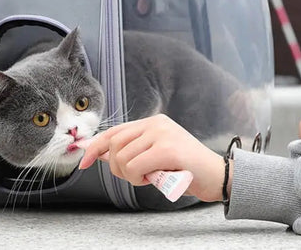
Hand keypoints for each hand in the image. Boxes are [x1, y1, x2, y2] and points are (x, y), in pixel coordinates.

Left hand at [79, 114, 230, 202]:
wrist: (216, 176)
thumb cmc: (184, 168)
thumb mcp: (154, 156)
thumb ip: (131, 151)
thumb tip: (101, 153)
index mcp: (152, 122)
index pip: (114, 131)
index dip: (95, 146)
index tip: (84, 160)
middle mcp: (156, 123)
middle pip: (115, 144)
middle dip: (117, 167)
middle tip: (136, 176)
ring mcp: (162, 134)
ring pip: (122, 158)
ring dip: (130, 176)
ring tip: (150, 177)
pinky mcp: (167, 150)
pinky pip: (134, 167)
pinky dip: (139, 179)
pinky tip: (154, 179)